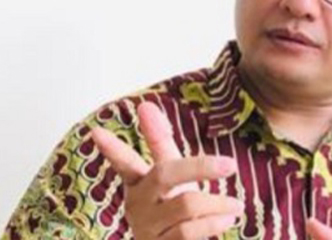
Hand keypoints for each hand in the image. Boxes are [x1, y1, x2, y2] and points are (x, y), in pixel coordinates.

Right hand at [92, 101, 243, 239]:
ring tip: (235, 205)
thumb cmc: (172, 209)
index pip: (125, 163)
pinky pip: (189, 232)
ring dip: (217, 203)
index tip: (96, 132)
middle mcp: (138, 205)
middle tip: (231, 164)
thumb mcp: (170, 174)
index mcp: (139, 184)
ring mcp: (147, 230)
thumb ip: (159, 141)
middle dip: (200, 167)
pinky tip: (227, 219)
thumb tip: (145, 105)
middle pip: (165, 174)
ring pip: (186, 204)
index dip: (113, 149)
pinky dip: (213, 223)